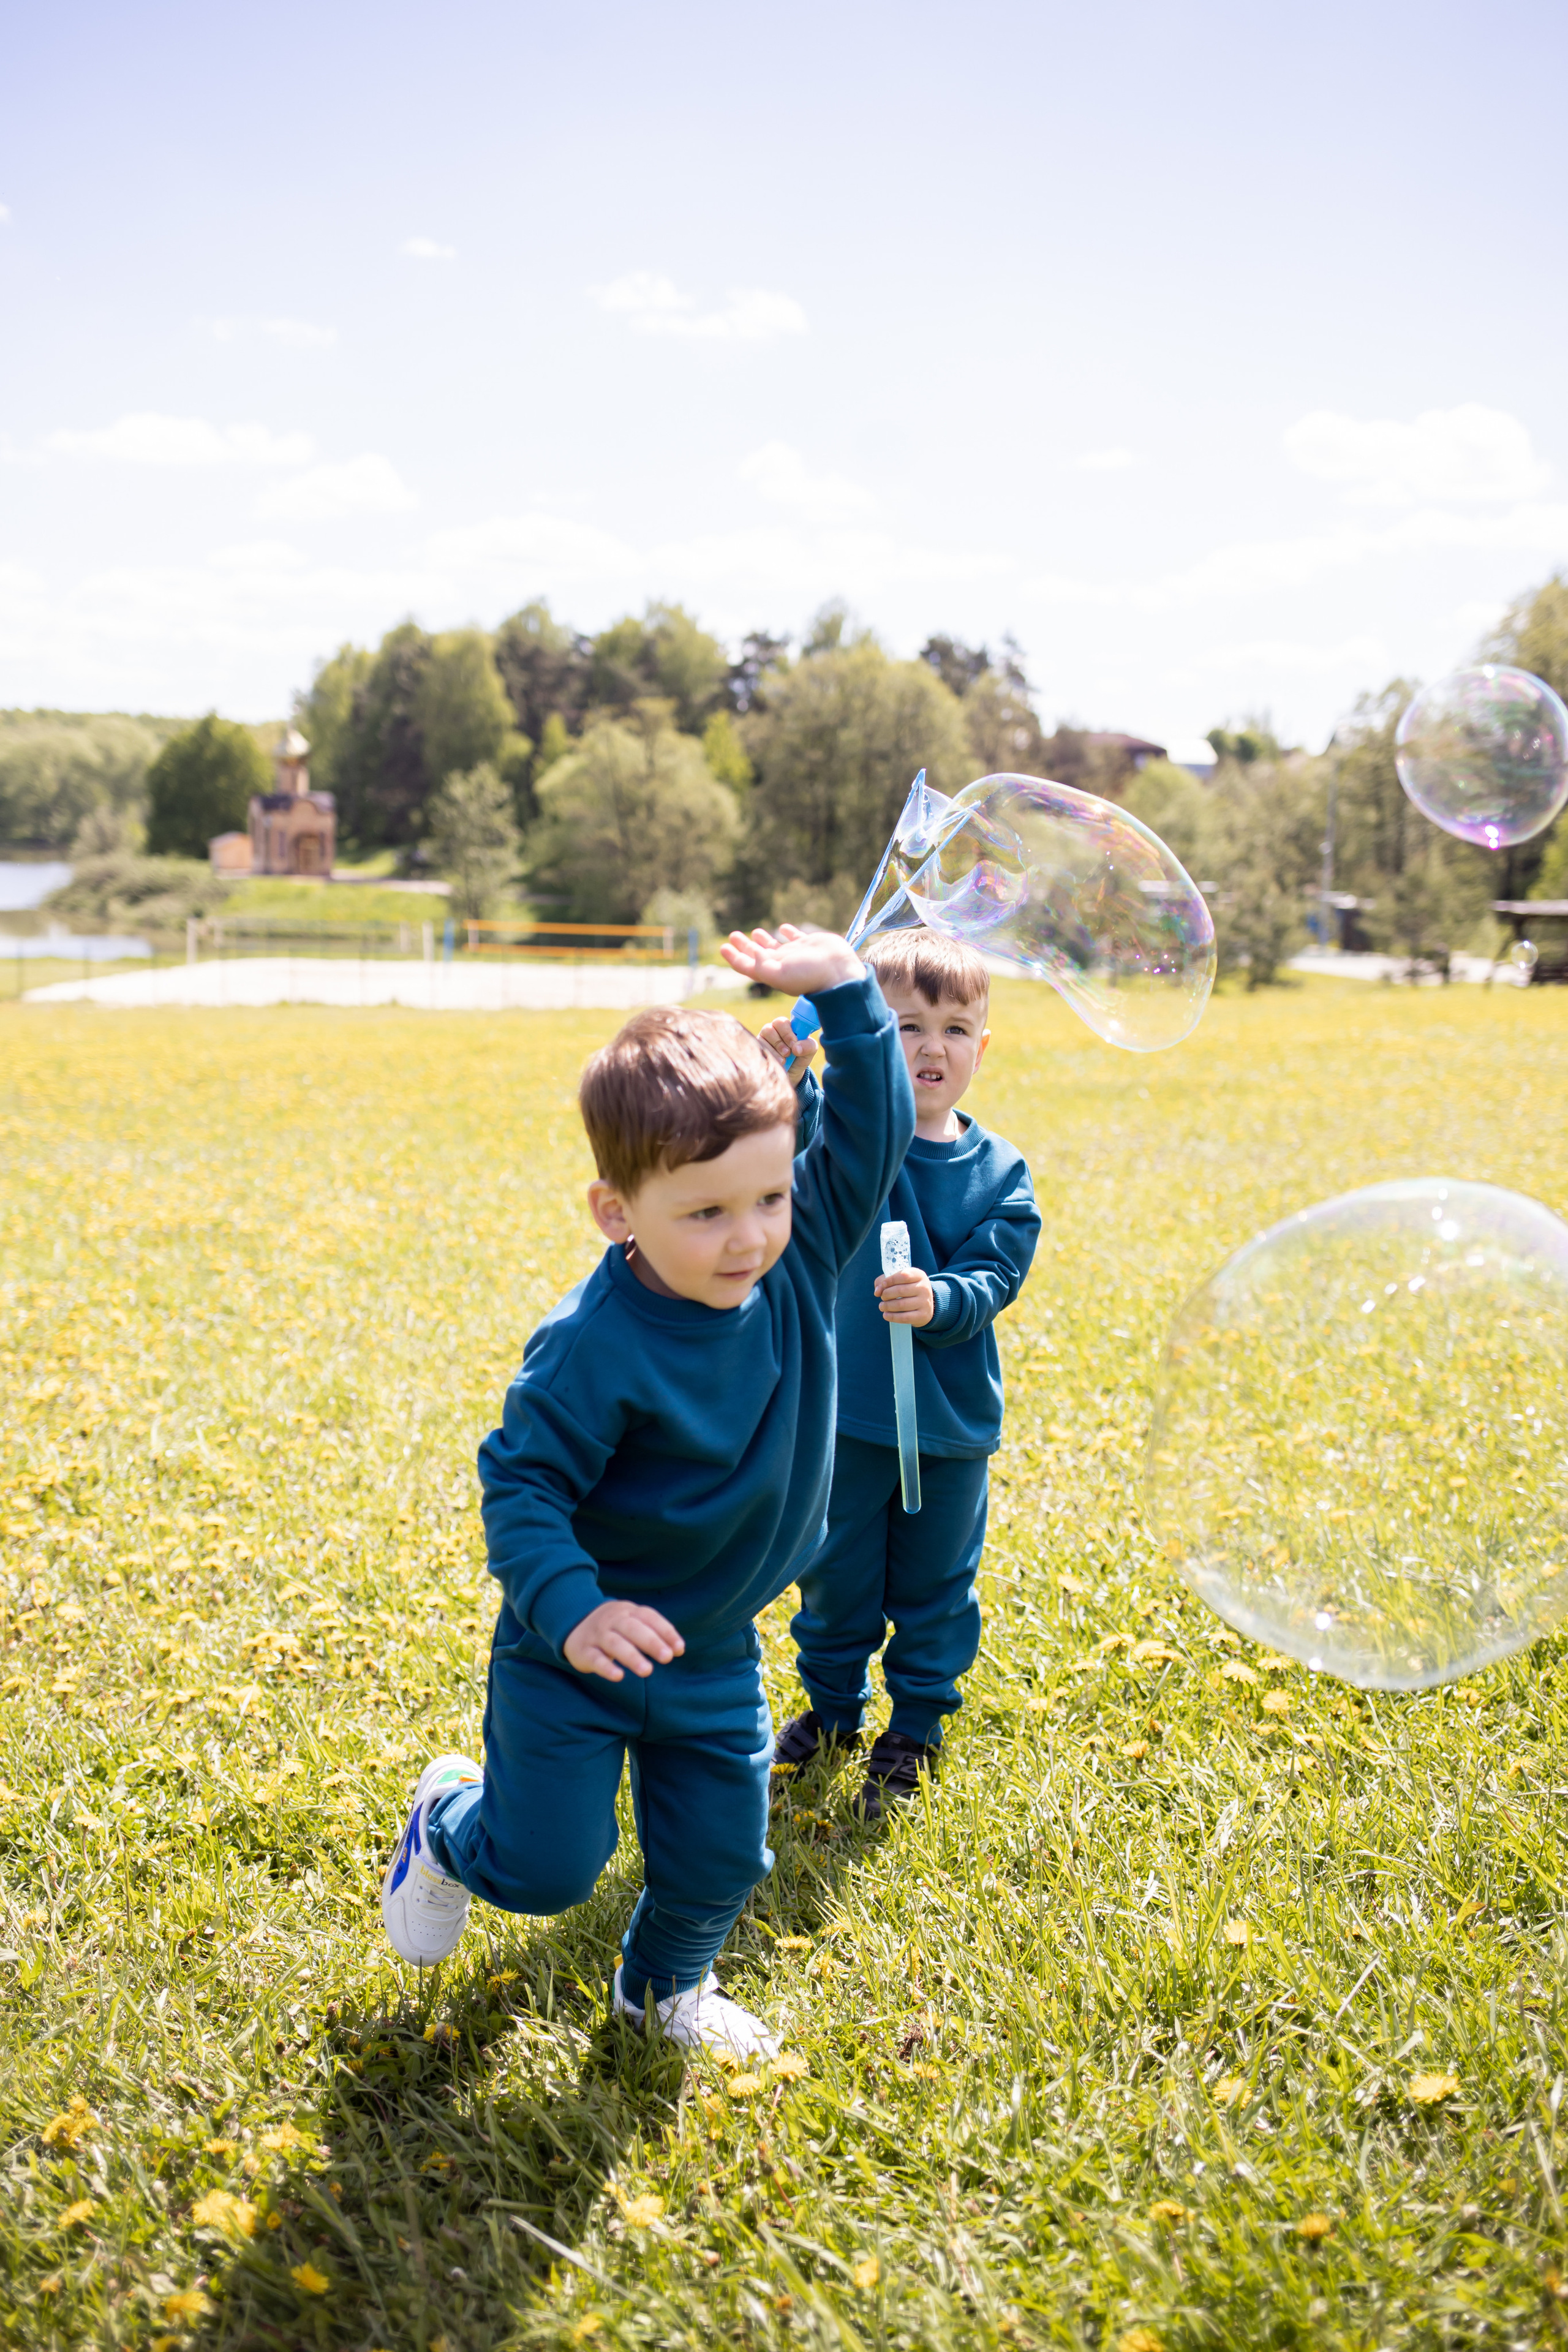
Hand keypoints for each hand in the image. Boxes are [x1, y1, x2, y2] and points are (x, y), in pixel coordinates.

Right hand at [563, 1600, 684, 1680]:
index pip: (649, 1617)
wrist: (572, 1623)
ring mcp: (596, 1635)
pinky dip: (606, 1668)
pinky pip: (595, 1659)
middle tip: (667, 1658)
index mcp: (627, 1610)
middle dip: (651, 1643)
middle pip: (633, 1628)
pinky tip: (618, 1677)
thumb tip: (678, 1650)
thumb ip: (654, 1633)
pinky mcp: (583, 1651)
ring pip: (615, 1644)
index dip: (665, 1631)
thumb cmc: (614, 1627)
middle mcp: (612, 1620)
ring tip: (647, 1671)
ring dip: (632, 1657)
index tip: (679, 1649)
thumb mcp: (632, 1622)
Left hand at [720, 925, 864, 997]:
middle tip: (733, 935)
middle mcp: (782, 964)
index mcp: (772, 973)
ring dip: (764, 940)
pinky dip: (788, 932)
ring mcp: (796, 955)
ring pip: (776, 946)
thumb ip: (762, 966)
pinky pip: (796, 937)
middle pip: (758, 955)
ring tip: (754, 932)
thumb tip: (750, 956)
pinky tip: (783, 928)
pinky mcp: (810, 945)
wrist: (839, 971)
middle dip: (744, 946)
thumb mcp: (781, 974)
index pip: (747, 965)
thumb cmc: (810, 975)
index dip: (734, 957)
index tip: (723, 947)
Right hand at [756, 1015, 818, 1086]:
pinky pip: (759, 1048)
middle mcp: (773, 1031)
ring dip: (774, 1049)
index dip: (787, 1032)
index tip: (794, 1044)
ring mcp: (763, 1040)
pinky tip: (777, 1063)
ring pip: (763, 1038)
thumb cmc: (800, 1058)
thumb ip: (808, 1046)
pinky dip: (769, 1056)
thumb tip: (796, 1048)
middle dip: (780, 1041)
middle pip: (770, 1028)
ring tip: (783, 1060)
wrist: (791, 1075)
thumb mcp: (809, 1052)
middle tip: (788, 1053)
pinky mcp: (757, 1049)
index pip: (782, 1022)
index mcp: (786, 1027)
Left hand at [875, 1268, 935, 1326]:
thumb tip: (877, 1292)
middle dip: (886, 1294)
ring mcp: (925, 1302)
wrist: (926, 1305)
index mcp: (919, 1275)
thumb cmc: (908, 1289)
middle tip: (882, 1297)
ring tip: (882, 1306)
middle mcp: (924, 1288)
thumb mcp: (900, 1280)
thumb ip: (884, 1282)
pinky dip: (892, 1317)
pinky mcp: (922, 1315)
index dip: (890, 1280)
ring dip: (887, 1306)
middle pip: (900, 1291)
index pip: (903, 1275)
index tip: (883, 1284)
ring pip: (901, 1305)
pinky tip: (886, 1315)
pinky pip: (904, 1317)